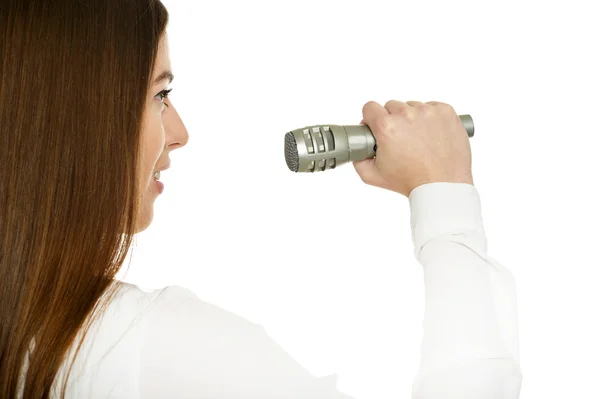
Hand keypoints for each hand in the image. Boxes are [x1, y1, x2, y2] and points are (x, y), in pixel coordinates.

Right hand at [352, 100, 473, 196]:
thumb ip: (358, 160)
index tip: (377, 127)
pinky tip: (431, 134)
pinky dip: (431, 117)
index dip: (371, 118)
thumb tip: (357, 149)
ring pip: (412, 106)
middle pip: (392, 106)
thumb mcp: (373, 176)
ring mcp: (429, 111)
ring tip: (418, 139)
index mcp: (387, 127)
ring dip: (412, 118)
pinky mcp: (446, 112)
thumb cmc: (411, 182)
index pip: (370, 107)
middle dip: (392, 120)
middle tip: (399, 139)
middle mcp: (407, 115)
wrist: (443, 186)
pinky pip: (432, 107)